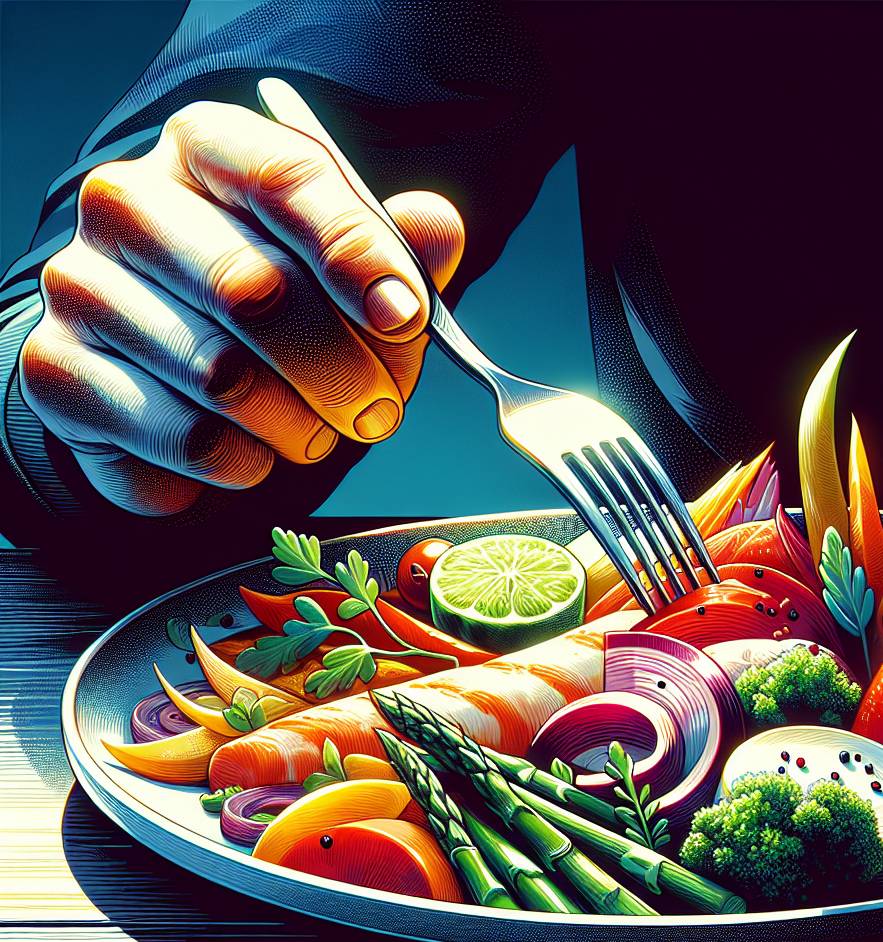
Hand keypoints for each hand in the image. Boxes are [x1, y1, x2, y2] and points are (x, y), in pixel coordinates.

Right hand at [20, 100, 463, 514]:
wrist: (158, 373)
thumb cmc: (267, 312)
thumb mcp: (340, 270)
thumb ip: (393, 249)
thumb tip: (437, 229)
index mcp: (204, 150)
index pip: (284, 175)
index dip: (356, 251)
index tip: (407, 316)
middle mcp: (126, 203)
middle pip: (253, 287)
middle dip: (340, 369)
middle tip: (377, 411)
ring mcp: (82, 288)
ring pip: (221, 377)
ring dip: (299, 426)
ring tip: (313, 431)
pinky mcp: (60, 376)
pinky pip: (185, 439)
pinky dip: (246, 464)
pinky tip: (251, 452)